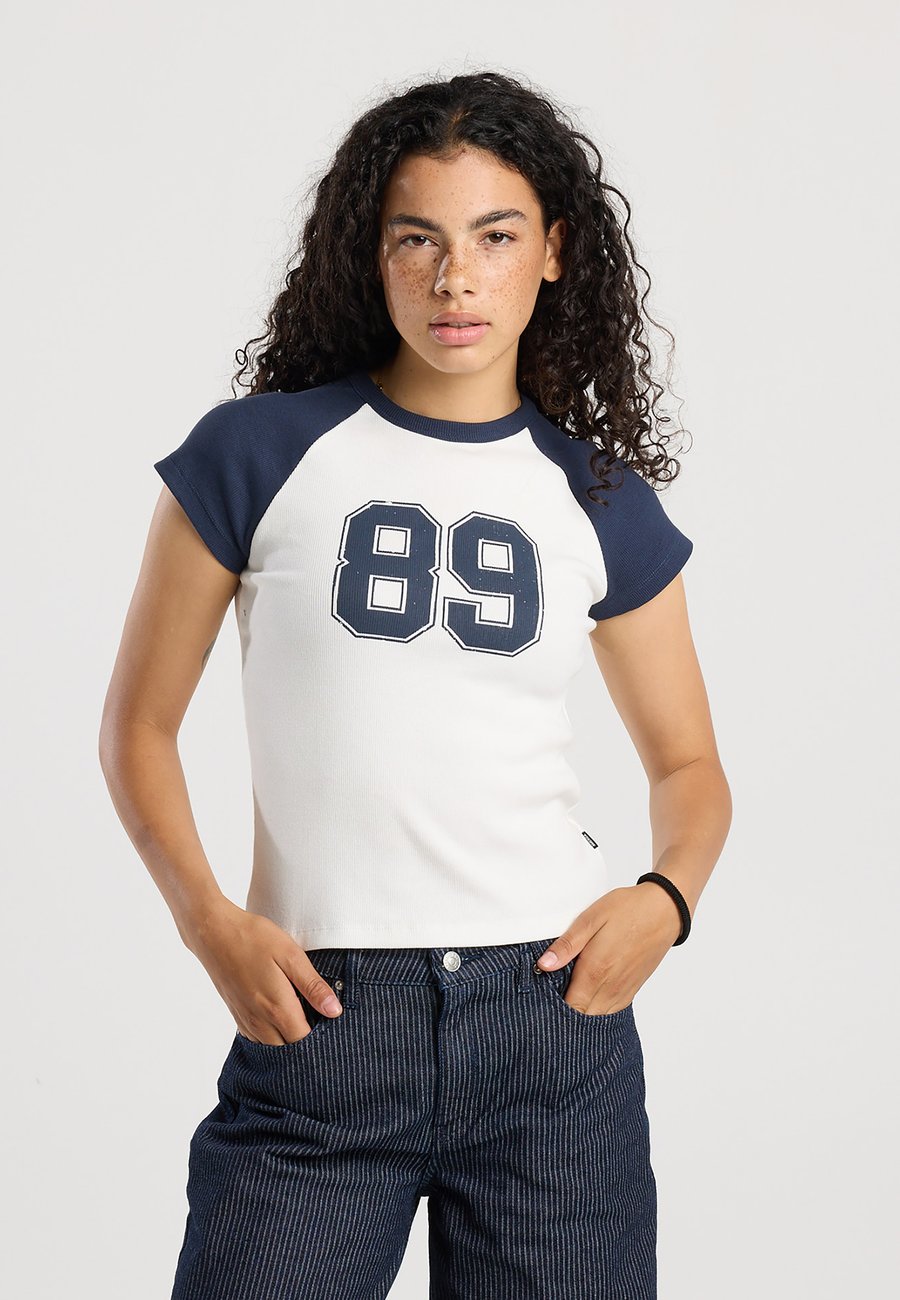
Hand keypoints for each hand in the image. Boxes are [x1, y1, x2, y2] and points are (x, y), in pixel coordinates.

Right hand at [181, 896, 343, 1043]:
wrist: (213, 933)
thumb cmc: (254, 939)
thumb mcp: (291, 955)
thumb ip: (313, 986)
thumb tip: (334, 1011)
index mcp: (277, 1008)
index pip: (305, 1041)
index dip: (321, 1036)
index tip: (330, 1022)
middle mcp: (260, 1022)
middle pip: (289, 1049)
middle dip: (305, 1041)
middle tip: (319, 1019)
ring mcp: (246, 1020)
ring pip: (272, 1047)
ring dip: (288, 1039)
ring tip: (302, 1017)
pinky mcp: (237, 1015)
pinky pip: (257, 1039)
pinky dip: (271, 1035)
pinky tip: (279, 1016)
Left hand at [536, 884, 682, 1014]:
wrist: (664, 911)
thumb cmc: (627, 910)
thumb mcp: (591, 918)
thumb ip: (567, 944)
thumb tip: (544, 965)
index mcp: (596, 971)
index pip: (569, 1008)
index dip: (552, 1007)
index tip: (540, 997)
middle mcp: (610, 988)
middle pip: (581, 1018)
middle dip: (564, 1013)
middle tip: (550, 997)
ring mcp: (623, 992)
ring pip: (596, 1018)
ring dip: (580, 1012)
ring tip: (567, 995)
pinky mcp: (632, 991)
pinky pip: (610, 1012)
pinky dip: (596, 1010)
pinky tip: (587, 995)